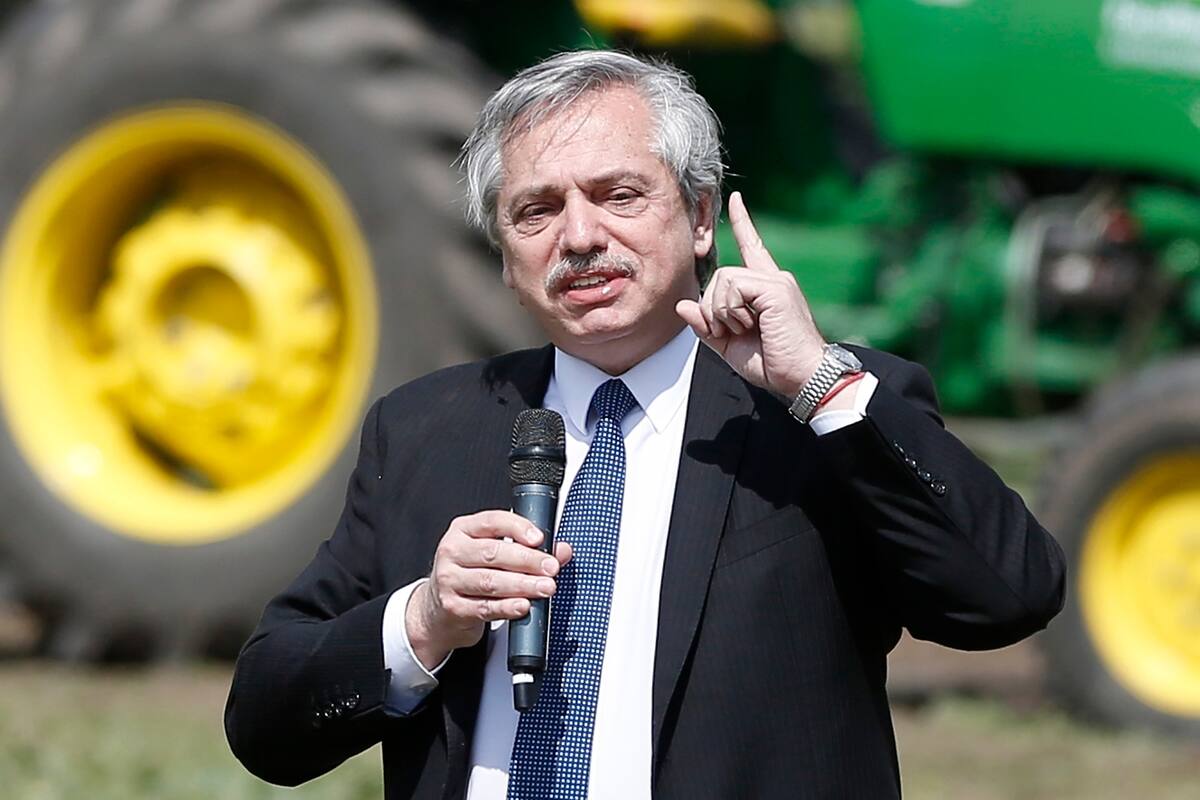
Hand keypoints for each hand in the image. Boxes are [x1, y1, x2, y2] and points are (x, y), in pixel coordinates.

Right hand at [405, 510, 572, 669]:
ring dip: (522, 585)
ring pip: (489, 581)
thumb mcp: (494, 553)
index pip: (493, 521)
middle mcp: (452, 551)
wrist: (438, 609)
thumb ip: (529, 548)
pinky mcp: (452, 607)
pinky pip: (484, 607)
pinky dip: (507, 607)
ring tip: (545, 587)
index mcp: (464, 529)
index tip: (540, 539)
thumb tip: (562, 551)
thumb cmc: (472, 572)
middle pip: (493, 553)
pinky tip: (523, 606)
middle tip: (551, 568)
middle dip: (527, 561)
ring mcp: (449, 579)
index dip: (518, 528)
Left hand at [676, 191, 826, 398]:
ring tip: (745, 329)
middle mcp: (773, 278)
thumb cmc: (772, 363)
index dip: (743, 223)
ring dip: (723, 311)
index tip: (736, 200)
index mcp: (766, 288)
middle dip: (714, 307)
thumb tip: (682, 306)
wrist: (801, 377)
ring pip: (725, 279)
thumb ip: (706, 325)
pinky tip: (749, 325)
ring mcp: (776, 281)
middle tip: (733, 331)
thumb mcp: (729, 345)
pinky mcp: (776, 289)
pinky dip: (731, 310)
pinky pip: (734, 287)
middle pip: (721, 275)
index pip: (752, 247)